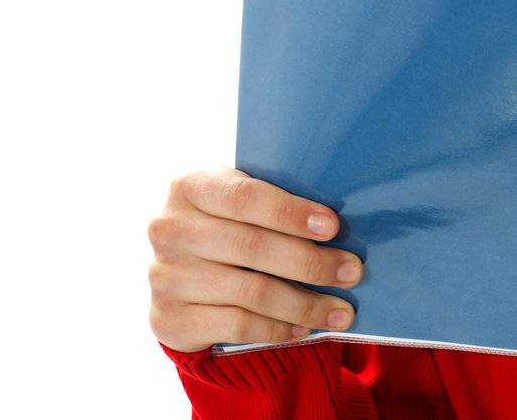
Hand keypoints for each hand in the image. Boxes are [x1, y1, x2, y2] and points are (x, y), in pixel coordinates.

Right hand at [147, 168, 361, 352]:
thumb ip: (274, 203)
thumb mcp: (238, 201)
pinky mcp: (168, 319)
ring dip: (304, 304)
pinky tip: (303, 328)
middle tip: (351, 272)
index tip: (333, 227)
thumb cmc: (229, 224)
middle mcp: (169, 230)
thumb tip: (337, 226)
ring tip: (340, 311)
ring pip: (250, 292)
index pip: (245, 198)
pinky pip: (236, 326)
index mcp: (191, 187)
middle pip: (252, 247)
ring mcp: (165, 277)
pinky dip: (277, 328)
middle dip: (311, 262)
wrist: (179, 273)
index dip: (291, 212)